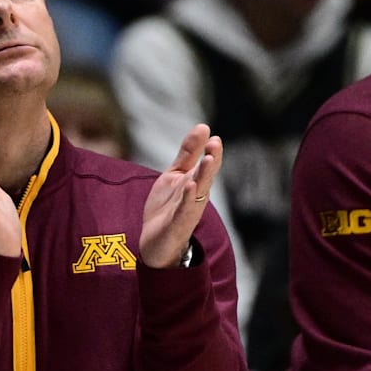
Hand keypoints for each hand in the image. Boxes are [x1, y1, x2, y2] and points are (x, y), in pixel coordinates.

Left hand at [139, 124, 222, 268]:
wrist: (155, 244)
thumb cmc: (168, 207)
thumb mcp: (176, 175)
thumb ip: (188, 154)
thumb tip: (204, 126)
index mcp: (196, 183)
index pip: (206, 165)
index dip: (210, 151)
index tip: (213, 136)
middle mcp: (196, 196)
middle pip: (206, 177)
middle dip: (212, 161)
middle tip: (215, 144)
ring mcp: (187, 211)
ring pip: (199, 192)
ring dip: (204, 177)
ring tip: (208, 160)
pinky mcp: (177, 225)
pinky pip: (184, 211)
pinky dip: (188, 199)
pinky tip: (190, 186)